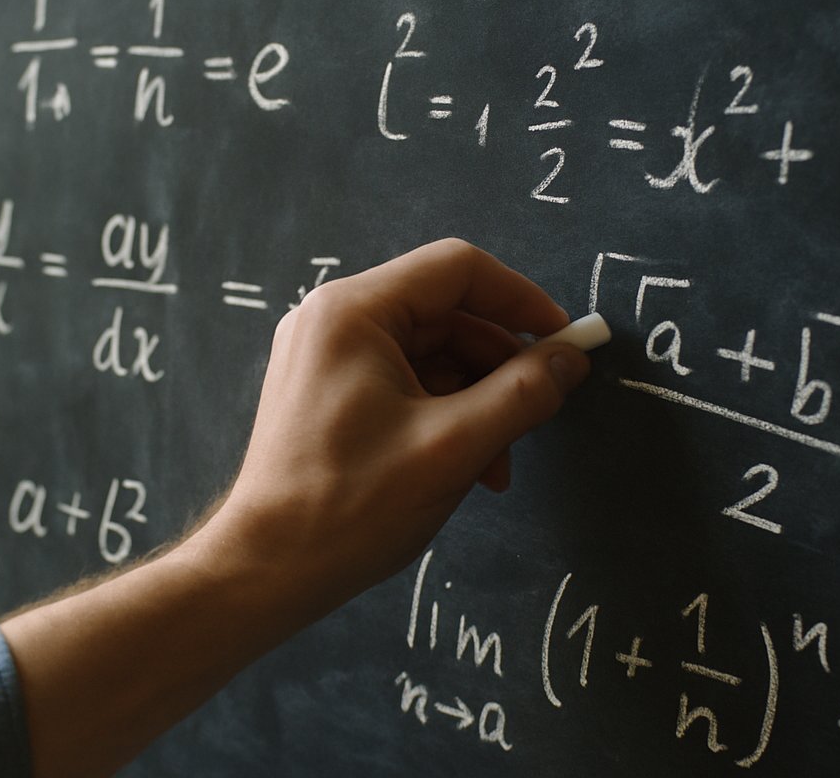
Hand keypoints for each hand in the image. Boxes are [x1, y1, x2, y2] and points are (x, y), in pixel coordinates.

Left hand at [1, 239, 589, 776]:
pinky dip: (444, 415)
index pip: (458, 270)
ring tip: (498, 465)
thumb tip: (573, 359)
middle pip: (446, 313)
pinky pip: (405, 381)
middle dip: (499, 366)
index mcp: (353, 312)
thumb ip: (521, 395)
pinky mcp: (328, 392)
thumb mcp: (453, 448)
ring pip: (431, 353)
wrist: (266, 569)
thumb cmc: (349, 508)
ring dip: (477, 401)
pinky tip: (468, 468)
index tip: (566, 342)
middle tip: (540, 413)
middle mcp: (333, 320)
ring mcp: (327, 356)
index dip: (521, 301)